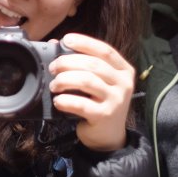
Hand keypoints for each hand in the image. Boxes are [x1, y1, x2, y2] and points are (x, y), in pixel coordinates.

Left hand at [47, 32, 134, 151]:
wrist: (109, 137)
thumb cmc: (100, 103)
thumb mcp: (98, 82)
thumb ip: (82, 63)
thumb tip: (56, 43)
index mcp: (124, 70)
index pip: (105, 50)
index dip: (85, 42)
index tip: (66, 39)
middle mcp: (123, 83)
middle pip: (93, 64)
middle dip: (68, 62)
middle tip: (53, 68)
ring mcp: (116, 100)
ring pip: (87, 81)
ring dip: (65, 80)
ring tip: (54, 85)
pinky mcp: (105, 116)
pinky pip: (81, 104)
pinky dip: (66, 100)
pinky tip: (58, 101)